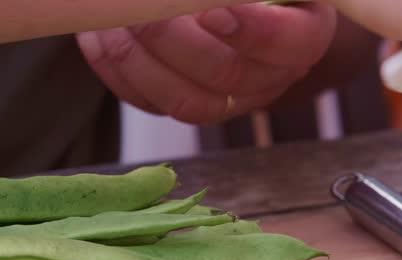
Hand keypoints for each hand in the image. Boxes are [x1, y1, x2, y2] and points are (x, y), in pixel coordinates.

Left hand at [76, 3, 336, 123]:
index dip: (250, 30)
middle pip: (226, 75)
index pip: (287, 43)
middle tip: (140, 10)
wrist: (242, 7)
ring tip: (113, 22)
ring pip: (184, 102)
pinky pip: (151, 104)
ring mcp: (228, 100)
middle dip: (174, 40)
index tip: (211, 10)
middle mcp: (270, 78)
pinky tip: (98, 37)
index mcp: (304, 35)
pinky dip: (117, 72)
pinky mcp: (187, 107)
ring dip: (138, 61)